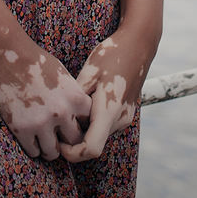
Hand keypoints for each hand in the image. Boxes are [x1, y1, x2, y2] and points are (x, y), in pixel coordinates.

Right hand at [0, 34, 91, 160]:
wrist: (5, 54)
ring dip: (50, 148)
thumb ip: (72, 95)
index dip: (81, 123)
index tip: (74, 122)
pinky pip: (34, 152)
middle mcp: (61, 112)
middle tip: (59, 136)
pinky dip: (34, 147)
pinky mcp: (22, 129)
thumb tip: (80, 114)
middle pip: (75, 141)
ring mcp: (41, 123)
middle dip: (68, 139)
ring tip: (44, 140)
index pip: (90, 123)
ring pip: (54, 153)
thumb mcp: (62, 74)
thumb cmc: (34, 60)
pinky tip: (30, 137)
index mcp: (75, 97)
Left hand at [57, 31, 149, 162]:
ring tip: (71, 105)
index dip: (72, 153)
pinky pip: (105, 125)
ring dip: (84, 128)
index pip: (91, 149)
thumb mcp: (89, 71)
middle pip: (93, 143)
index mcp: (110, 111)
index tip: (58, 140)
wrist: (138, 44)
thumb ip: (76, 98)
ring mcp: (125, 117)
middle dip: (74, 139)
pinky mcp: (126, 113)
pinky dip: (92, 121)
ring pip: (99, 134)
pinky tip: (85, 100)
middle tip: (58, 120)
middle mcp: (120, 120)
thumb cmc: (112, 54)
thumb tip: (61, 117)